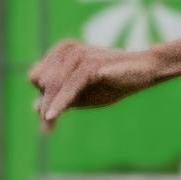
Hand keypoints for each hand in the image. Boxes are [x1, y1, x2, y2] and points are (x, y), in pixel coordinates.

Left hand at [29, 37, 160, 128]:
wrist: (146, 72)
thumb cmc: (114, 83)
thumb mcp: (84, 94)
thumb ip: (62, 98)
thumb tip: (35, 107)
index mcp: (63, 51)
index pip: (36, 75)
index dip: (41, 97)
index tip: (46, 120)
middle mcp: (67, 49)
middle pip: (40, 80)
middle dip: (44, 104)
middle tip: (46, 129)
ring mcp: (78, 55)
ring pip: (52, 85)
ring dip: (49, 109)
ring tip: (47, 130)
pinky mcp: (89, 64)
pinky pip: (68, 87)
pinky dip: (59, 103)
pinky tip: (52, 118)